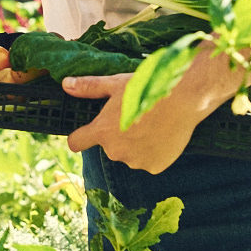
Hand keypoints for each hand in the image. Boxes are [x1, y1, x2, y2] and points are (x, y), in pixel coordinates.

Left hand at [63, 73, 203, 172]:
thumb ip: (89, 88)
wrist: (184, 98)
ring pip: (130, 155)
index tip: (85, 133)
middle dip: (118, 135)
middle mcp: (115, 151)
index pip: (76, 142)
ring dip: (136, 145)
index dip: (80, 137)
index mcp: (101, 132)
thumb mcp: (116, 85)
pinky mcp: (154, 167)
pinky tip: (162, 135)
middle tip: (135, 117)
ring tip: (152, 124)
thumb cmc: (147, 88)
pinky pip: (149, 161)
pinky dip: (153, 152)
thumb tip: (66, 84)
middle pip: (109, 146)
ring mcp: (135, 161)